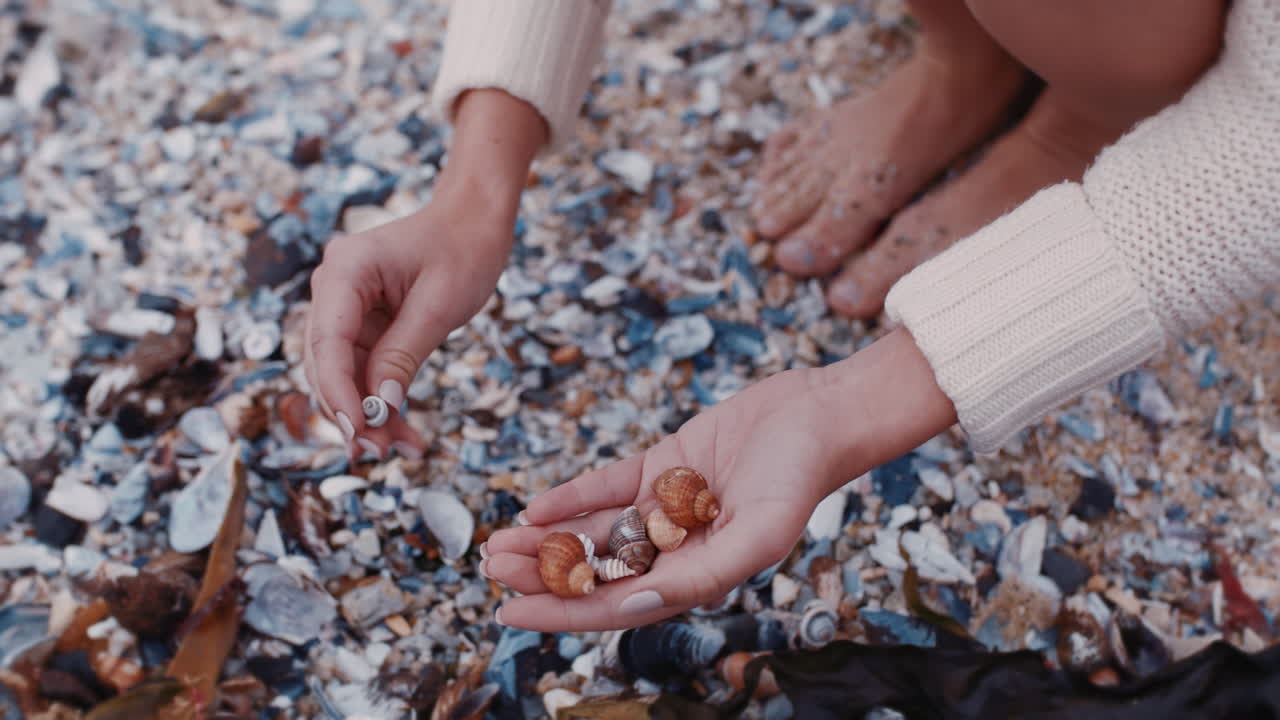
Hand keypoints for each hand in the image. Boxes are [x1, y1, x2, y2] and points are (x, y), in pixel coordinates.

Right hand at [304, 198, 510, 458]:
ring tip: (400, 450)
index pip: (328, 341)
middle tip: (379, 453)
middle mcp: (334, 286)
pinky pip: (364, 368)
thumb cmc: (463, 249)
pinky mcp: (363, 323)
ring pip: (344, 373)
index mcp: (345, 269)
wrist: (474, 220)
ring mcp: (346, 306)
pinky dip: (381, 399)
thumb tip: (379, 406)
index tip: (359, 431)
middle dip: (352, 411)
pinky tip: (402, 432)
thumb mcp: (439, 305)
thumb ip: (403, 355)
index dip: (339, 391)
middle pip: (326, 363)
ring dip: (368, 414)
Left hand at [481, 368, 837, 631]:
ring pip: (594, 530)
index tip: (510, 612)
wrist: (819, 414)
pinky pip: (609, 486)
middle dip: (540, 572)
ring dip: (546, 537)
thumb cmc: (800, 477)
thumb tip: (635, 603)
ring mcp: (667, 507)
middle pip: (595, 569)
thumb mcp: (757, 534)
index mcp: (697, 576)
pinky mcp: (665, 466)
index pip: (616, 603)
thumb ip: (700, 573)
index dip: (562, 610)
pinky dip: (573, 496)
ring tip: (497, 541)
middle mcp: (676, 548)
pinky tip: (536, 505)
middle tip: (489, 566)